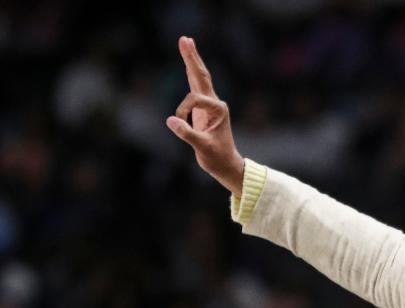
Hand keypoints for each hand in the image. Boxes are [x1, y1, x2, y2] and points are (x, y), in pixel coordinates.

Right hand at [166, 36, 244, 195]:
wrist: (226, 164)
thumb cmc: (216, 157)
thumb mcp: (202, 147)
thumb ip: (187, 133)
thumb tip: (170, 120)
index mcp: (218, 110)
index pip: (194, 99)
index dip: (183, 110)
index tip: (179, 124)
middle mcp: (216, 103)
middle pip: (201, 75)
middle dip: (192, 57)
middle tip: (185, 38)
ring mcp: (210, 105)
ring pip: (199, 78)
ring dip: (191, 60)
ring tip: (185, 41)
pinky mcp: (204, 109)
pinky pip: (195, 86)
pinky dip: (191, 73)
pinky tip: (189, 64)